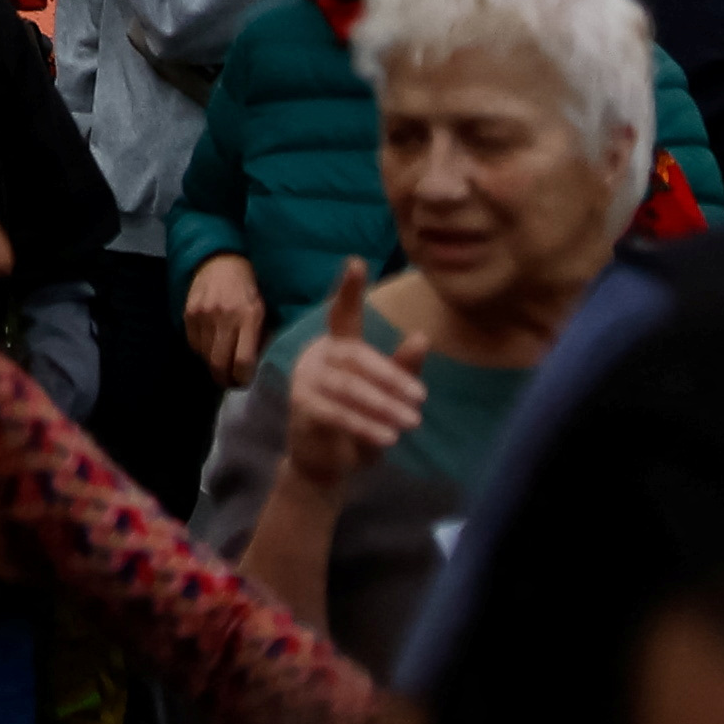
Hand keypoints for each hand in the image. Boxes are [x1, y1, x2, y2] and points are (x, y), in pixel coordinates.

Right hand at [182, 249, 267, 382]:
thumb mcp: (262, 311)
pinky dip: (202, 351)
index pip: (243, 361)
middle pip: (220, 363)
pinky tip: (210, 347)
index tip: (245, 381)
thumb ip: (260, 337)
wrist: (220, 260)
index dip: (243, 378)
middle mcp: (224, 317)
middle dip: (226, 379)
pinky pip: (193, 344)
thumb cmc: (248, 288)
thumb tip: (257, 366)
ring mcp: (203, 315)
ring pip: (205, 356)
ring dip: (213, 366)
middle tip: (231, 382)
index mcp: (248, 317)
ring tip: (222, 366)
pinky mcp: (189, 313)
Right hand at [278, 260, 426, 487]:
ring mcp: (305, 379)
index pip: (343, 312)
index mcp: (339, 345)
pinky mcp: (301, 405)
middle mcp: (318, 355)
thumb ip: (402, 369)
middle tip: (421, 398)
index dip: (349, 289)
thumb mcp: (387, 396)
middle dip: (390, 377)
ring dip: (382, 406)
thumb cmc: (360, 423)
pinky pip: (335, 412)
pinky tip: (388, 438)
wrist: (328, 463)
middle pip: (355, 355)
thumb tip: (422, 336)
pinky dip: (364, 425)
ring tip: (411, 422)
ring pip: (347, 386)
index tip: (357, 261)